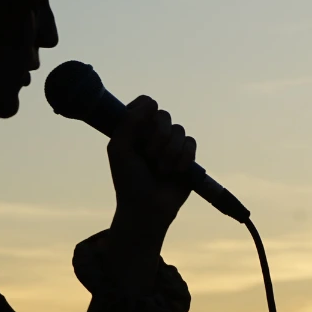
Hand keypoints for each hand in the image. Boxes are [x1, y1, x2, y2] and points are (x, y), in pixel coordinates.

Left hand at [105, 95, 195, 258]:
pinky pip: (191, 143)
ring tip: (161, 170)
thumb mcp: (119, 149)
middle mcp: (152, 134)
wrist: (147, 208)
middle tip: (148, 155)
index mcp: (134, 129)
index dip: (145, 110)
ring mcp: (170, 145)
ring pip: (179, 130)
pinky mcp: (186, 157)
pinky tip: (176, 172)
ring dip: (170, 151)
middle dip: (158, 135)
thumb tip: (151, 102)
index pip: (144, 103)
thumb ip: (129, 122)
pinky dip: (183, 157)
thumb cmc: (128, 180)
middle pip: (164, 115)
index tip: (138, 126)